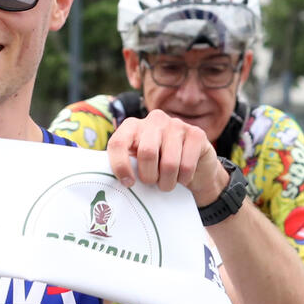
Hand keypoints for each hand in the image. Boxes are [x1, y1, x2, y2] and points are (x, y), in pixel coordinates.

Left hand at [107, 108, 222, 204]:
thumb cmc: (159, 168)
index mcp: (133, 126)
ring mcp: (177, 124)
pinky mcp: (196, 134)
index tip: (128, 183)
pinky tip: (183, 177)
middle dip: (149, 177)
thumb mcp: (138, 164)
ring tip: (167, 184)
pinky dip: (184, 179)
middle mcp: (154, 120)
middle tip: (153, 183)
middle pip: (147, 153)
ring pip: (169, 163)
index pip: (118, 143)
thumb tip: (107, 181)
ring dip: (167, 182)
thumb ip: (124, 165)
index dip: (120, 166)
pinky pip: (187, 165)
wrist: (195, 168)